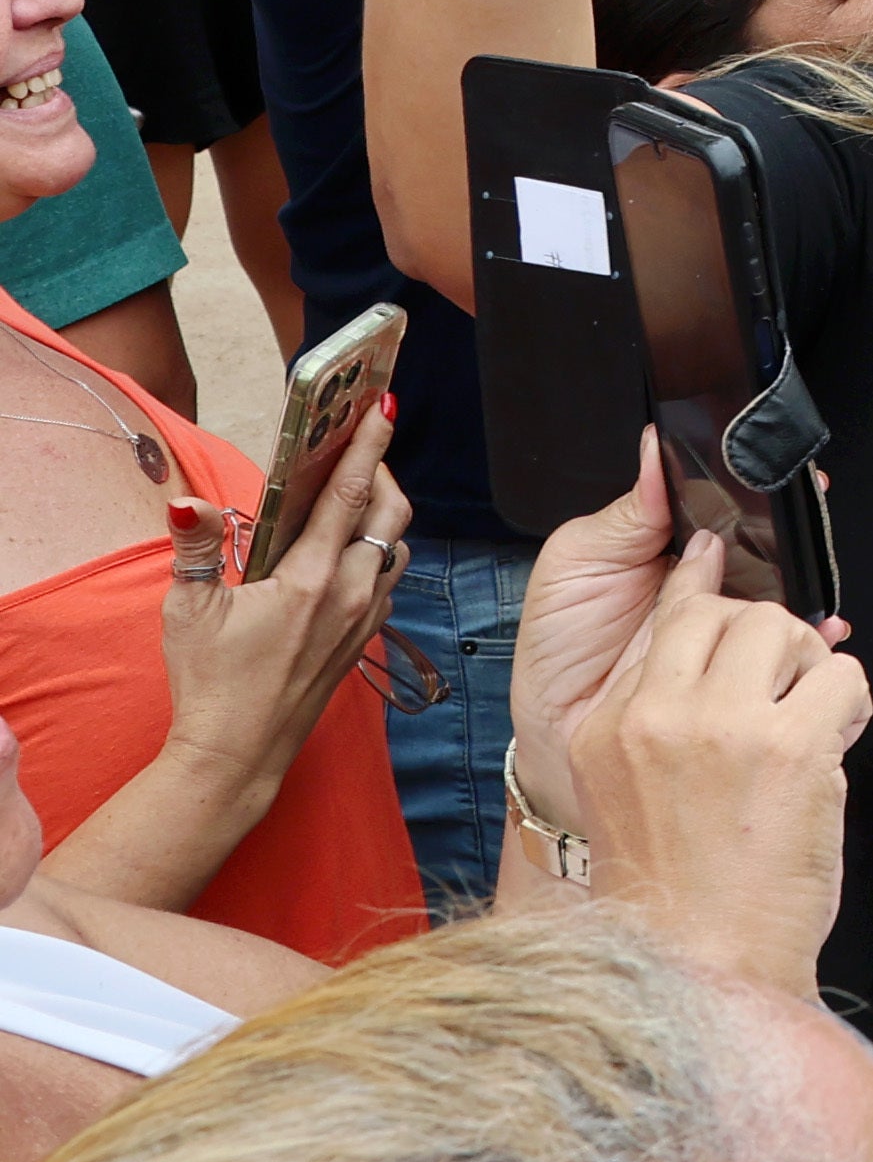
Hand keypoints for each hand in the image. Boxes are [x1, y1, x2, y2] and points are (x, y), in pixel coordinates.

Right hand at [156, 410, 407, 796]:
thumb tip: (186, 503)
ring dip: (384, 515)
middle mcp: (351, 594)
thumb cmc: (211, 683)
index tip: (383, 409)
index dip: (368, 446)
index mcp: (311, 578)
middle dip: (381, 473)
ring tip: (355, 492)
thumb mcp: (188, 609)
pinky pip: (387, 582)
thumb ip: (195, 548)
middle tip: (360, 447)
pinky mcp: (363, 639)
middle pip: (390, 515)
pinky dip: (377, 553)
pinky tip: (348, 550)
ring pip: (396, 550)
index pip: (351, 495)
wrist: (239, 753)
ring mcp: (364, 619)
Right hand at [569, 533, 869, 992]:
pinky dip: (851, 704)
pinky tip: (833, 746)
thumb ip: (664, 718)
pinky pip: (842, 675)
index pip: (662, 617)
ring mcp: (722, 728)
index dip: (701, 582)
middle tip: (786, 690)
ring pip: (784, 627)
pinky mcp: (790, 747)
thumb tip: (725, 645)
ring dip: (812, 666)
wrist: (704, 966)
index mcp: (610, 727)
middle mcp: (657, 717)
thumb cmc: (683, 893)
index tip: (715, 553)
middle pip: (727, 611)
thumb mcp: (635, 793)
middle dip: (770, 639)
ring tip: (808, 722)